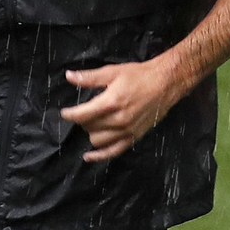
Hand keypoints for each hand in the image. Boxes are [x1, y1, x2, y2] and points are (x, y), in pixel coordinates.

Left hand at [59, 60, 178, 162]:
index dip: (70, 115)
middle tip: (85, 112)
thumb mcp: (113, 72)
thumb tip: (69, 76)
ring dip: (91, 133)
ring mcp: (126, 131)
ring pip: (97, 140)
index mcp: (111, 102)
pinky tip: (88, 156)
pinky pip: (113, 152)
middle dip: (82, 120)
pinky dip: (99, 156)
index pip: (82, 114)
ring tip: (93, 124)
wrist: (165, 83)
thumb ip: (89, 77)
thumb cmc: (139, 76)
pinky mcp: (133, 137)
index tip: (64, 113)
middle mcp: (118, 119)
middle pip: (89, 127)